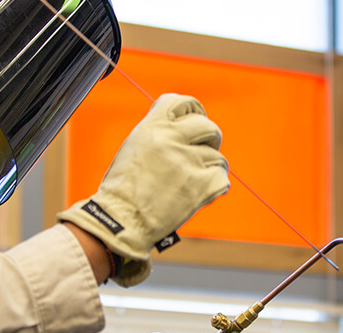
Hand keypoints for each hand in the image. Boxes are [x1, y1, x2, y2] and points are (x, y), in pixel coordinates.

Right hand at [58, 94, 228, 285]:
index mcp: (153, 126)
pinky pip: (222, 179)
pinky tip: (202, 193)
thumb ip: (158, 131)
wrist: (121, 220)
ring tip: (195, 179)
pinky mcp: (201, 186)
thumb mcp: (134, 146)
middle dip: (209, 140)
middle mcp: (172, 139)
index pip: (184, 102)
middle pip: (208, 127)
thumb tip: (182, 125)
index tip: (194, 121)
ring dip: (210, 168)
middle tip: (202, 152)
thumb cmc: (123, 188)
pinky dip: (214, 187)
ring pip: (217, 157)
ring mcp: (189, 162)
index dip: (193, 111)